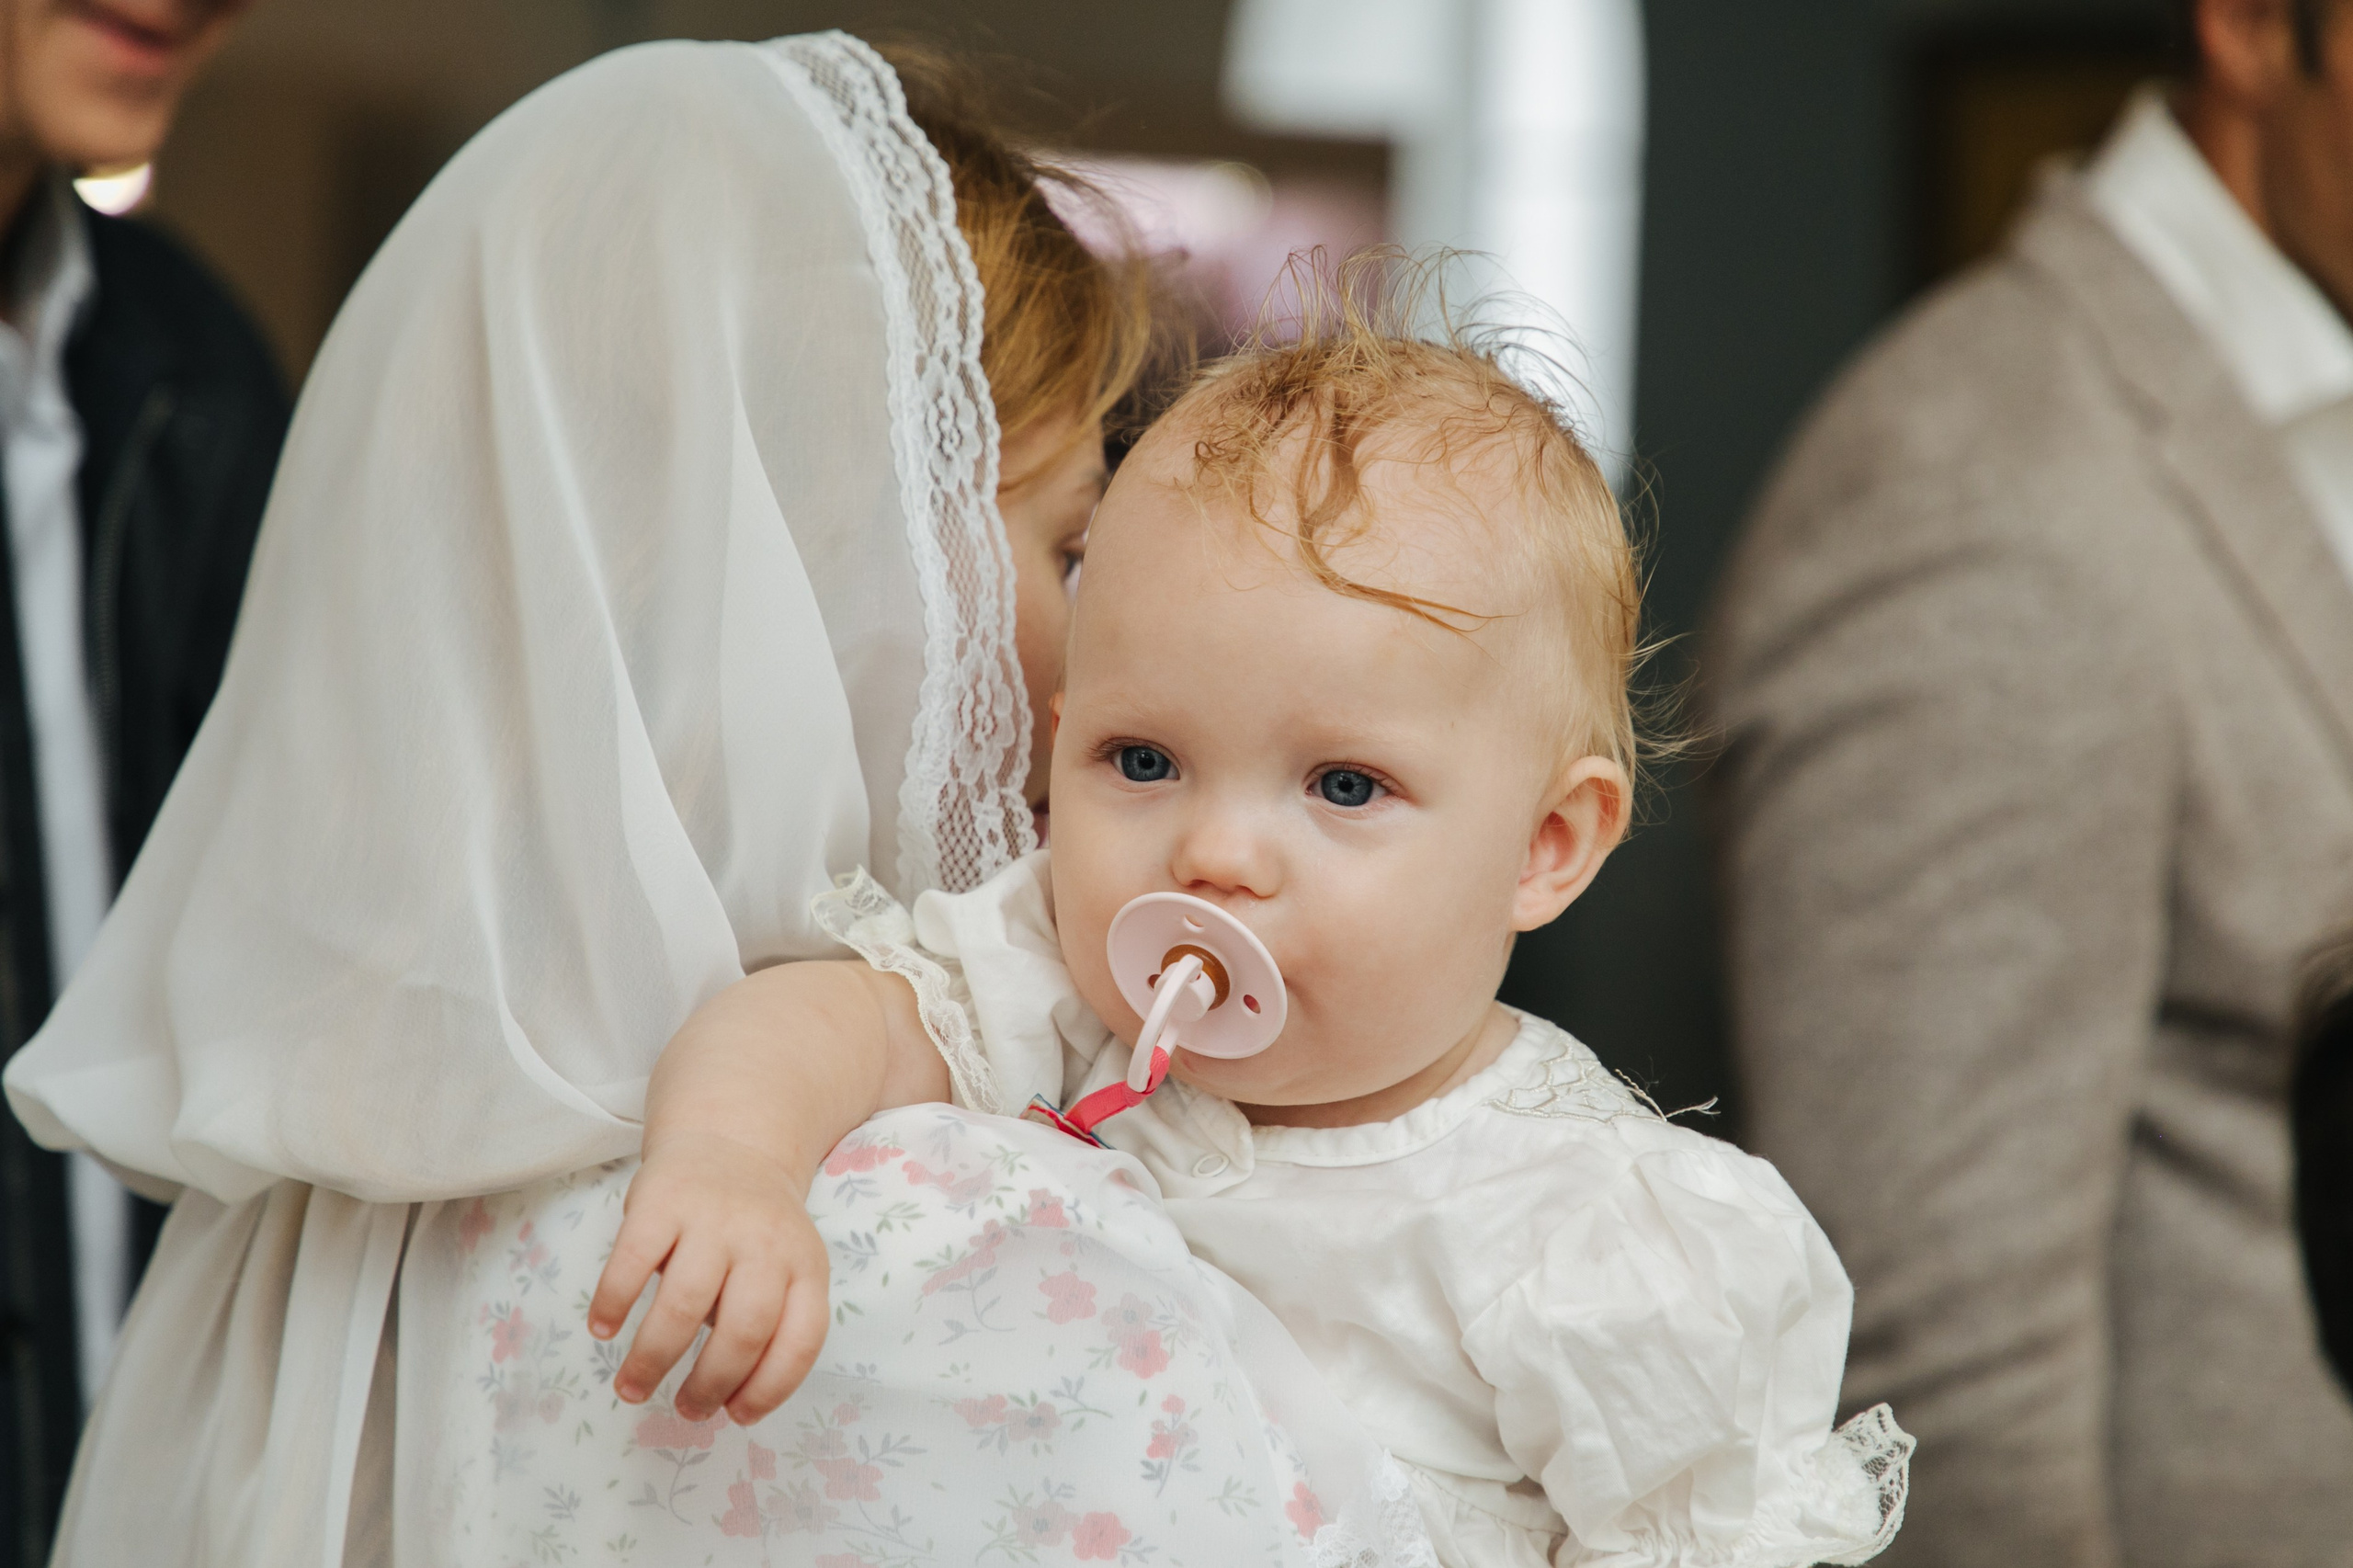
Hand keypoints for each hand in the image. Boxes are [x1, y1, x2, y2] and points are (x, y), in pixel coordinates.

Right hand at [589, 1132, 829, 1424]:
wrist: (731, 1141)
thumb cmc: (755, 1231)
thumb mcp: (787, 1267)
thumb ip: (769, 1322)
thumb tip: (728, 1399)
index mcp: (806, 1266)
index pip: (802, 1338)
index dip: (771, 1388)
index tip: (736, 1415)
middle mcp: (766, 1242)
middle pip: (744, 1330)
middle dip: (710, 1384)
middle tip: (686, 1410)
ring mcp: (714, 1219)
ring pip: (684, 1304)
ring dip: (652, 1359)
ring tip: (633, 1388)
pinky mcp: (662, 1200)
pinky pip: (633, 1260)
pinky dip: (613, 1302)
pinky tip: (604, 1329)